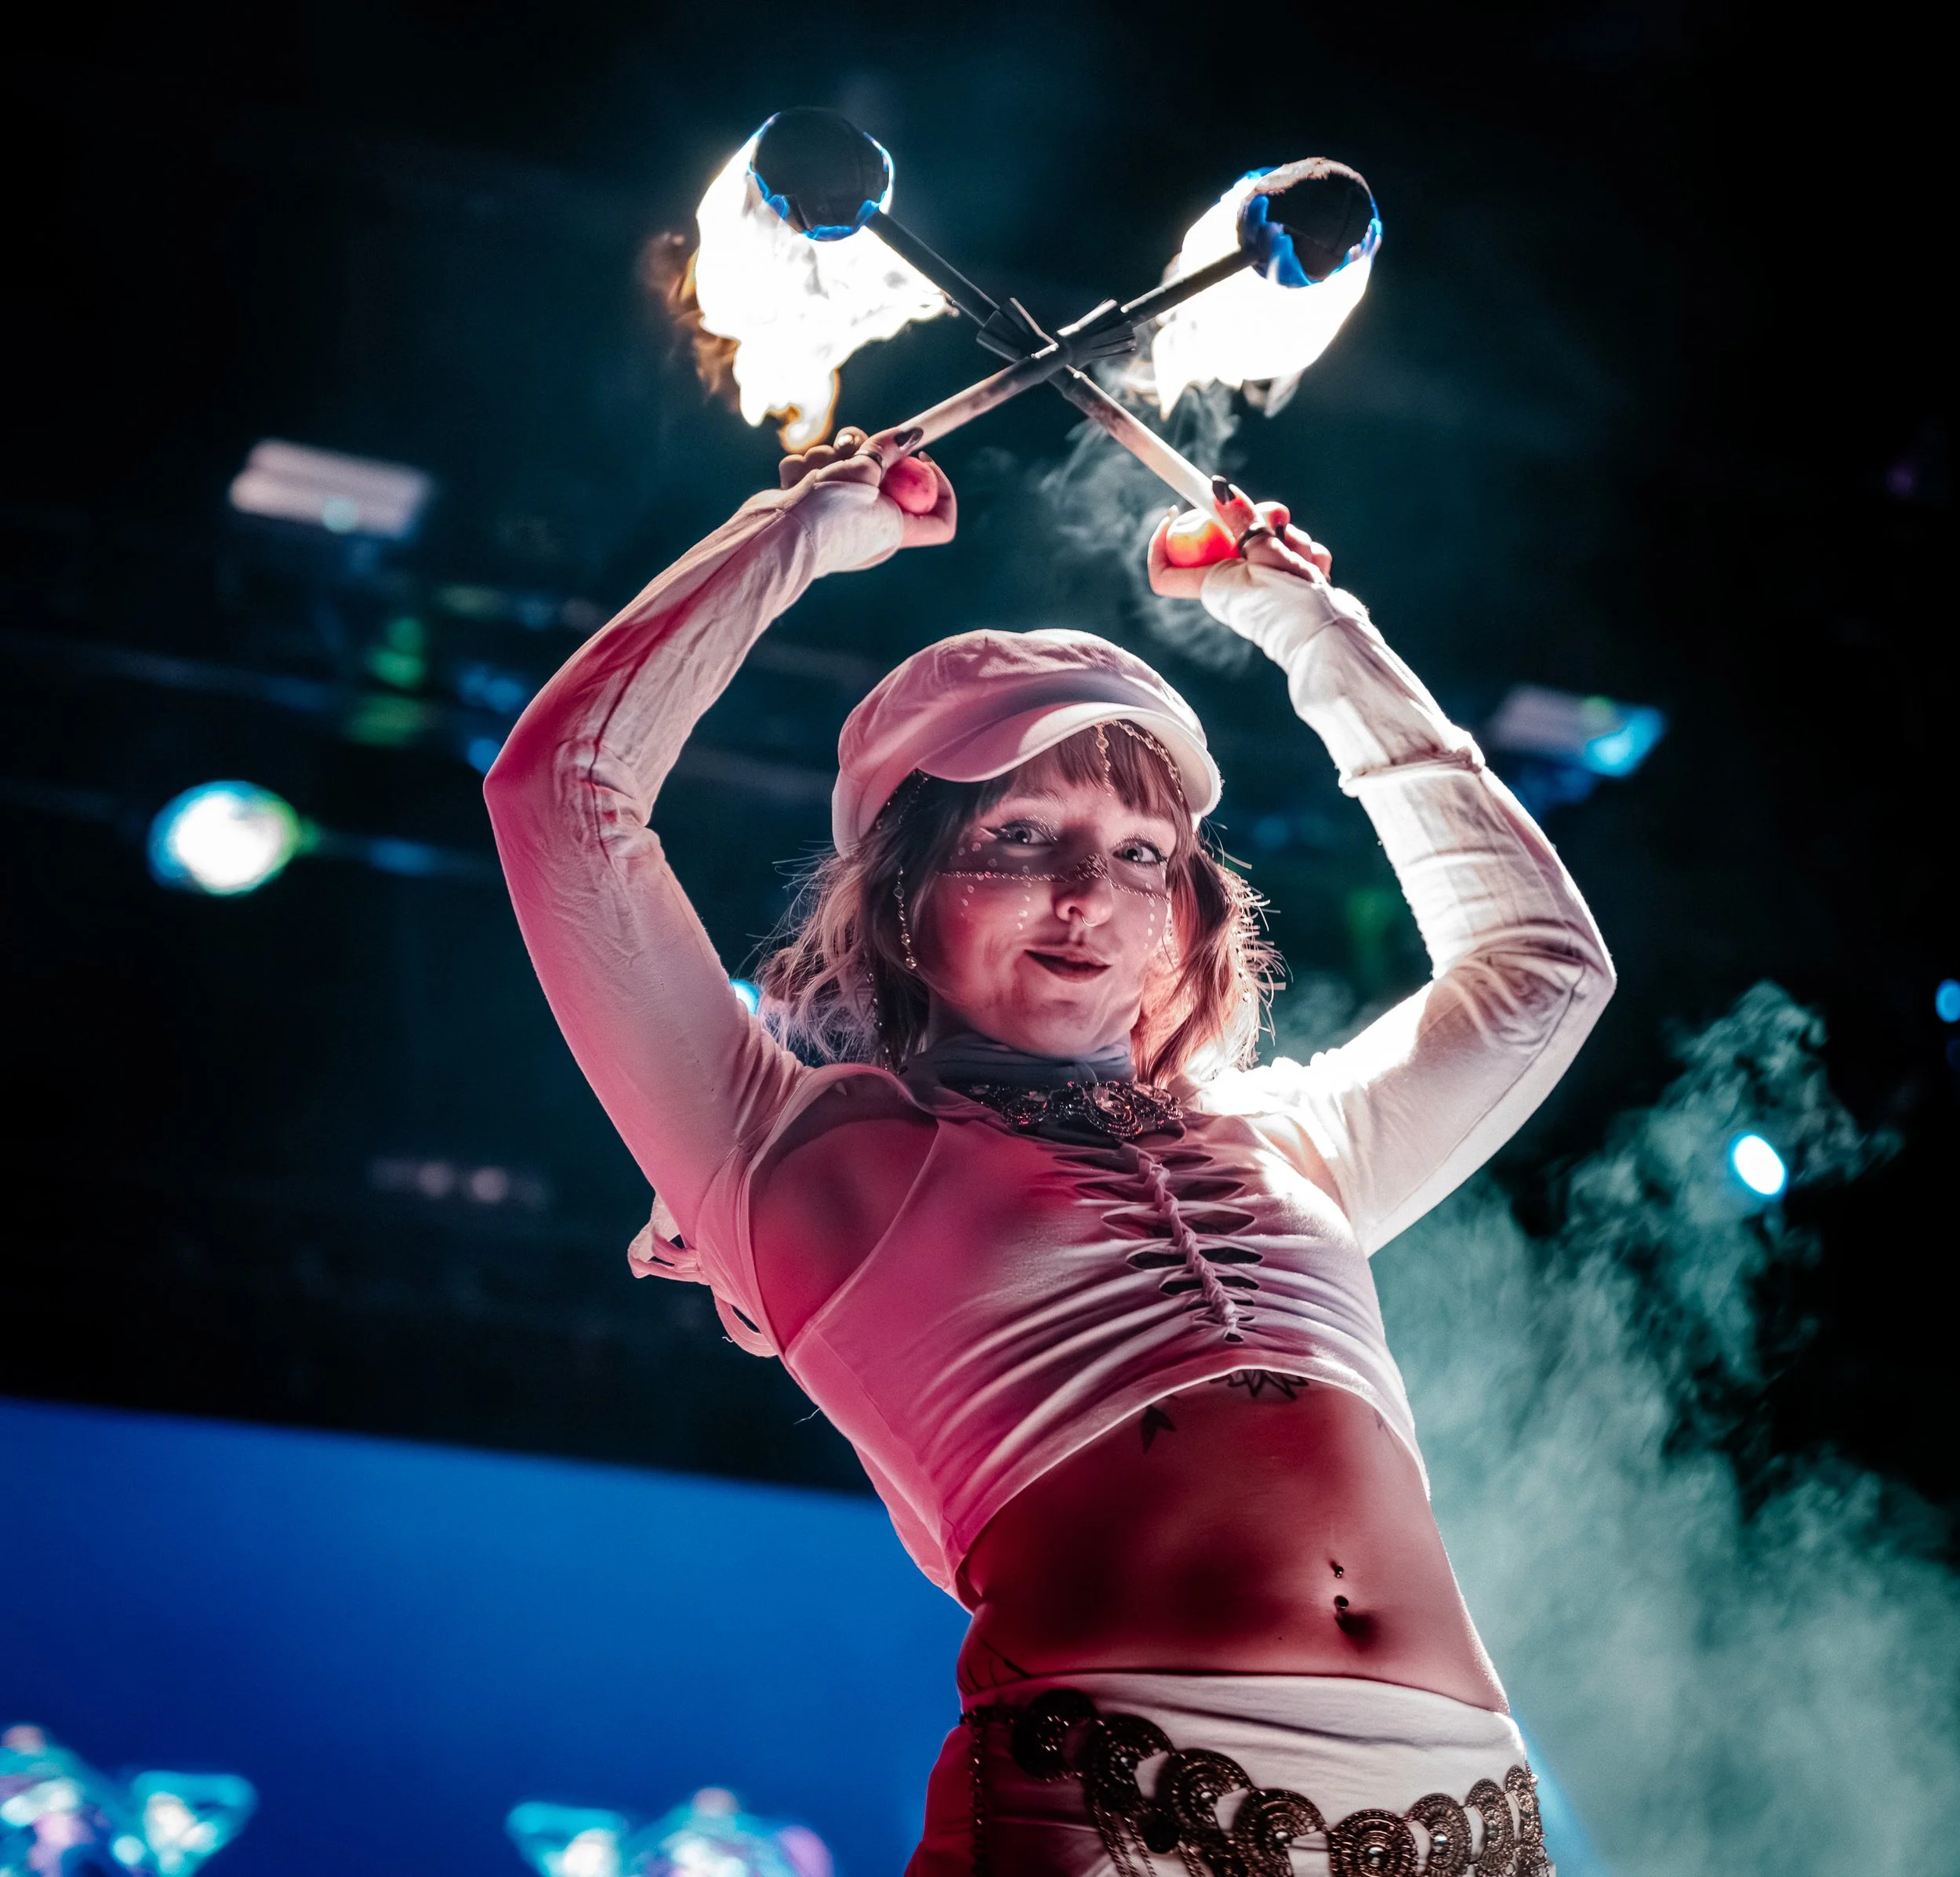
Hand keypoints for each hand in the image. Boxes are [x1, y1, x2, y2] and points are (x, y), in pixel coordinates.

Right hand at [778, 425, 956, 548]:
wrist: (772, 537)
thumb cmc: (825, 515)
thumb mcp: (864, 474)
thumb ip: (888, 450)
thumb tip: (912, 434)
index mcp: (897, 529)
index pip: (940, 518)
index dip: (939, 485)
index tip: (921, 457)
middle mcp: (871, 525)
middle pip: (886, 475)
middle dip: (868, 451)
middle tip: (858, 447)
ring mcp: (837, 515)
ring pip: (845, 465)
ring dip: (831, 457)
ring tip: (820, 473)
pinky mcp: (808, 503)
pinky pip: (815, 472)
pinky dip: (805, 470)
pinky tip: (796, 485)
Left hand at [1146, 484, 1332, 598]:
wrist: (1332, 637)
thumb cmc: (1291, 602)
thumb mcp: (1264, 552)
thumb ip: (1241, 519)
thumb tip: (1217, 490)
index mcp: (1212, 584)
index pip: (1164, 573)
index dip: (1160, 543)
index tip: (1177, 511)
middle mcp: (1232, 588)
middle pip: (1231, 540)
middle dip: (1259, 521)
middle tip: (1277, 515)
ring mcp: (1262, 588)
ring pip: (1270, 545)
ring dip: (1292, 540)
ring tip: (1302, 555)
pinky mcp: (1290, 588)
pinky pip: (1294, 559)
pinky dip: (1308, 558)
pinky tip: (1318, 571)